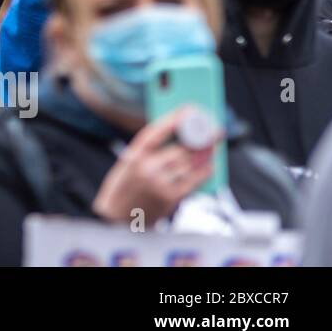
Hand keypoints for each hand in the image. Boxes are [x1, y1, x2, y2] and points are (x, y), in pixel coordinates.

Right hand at [92, 107, 216, 226]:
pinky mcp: (170, 198)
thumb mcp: (127, 164)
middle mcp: (145, 168)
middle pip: (179, 148)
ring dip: (205, 153)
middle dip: (199, 137)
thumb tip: (174, 134)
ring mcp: (158, 184)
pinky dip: (204, 171)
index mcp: (132, 156)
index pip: (156, 132)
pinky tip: (211, 164)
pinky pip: (193, 181)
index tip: (188, 110)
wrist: (116, 220)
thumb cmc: (123, 189)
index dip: (173, 119)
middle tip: (213, 129)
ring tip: (214, 144)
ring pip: (189, 164)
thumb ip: (147, 151)